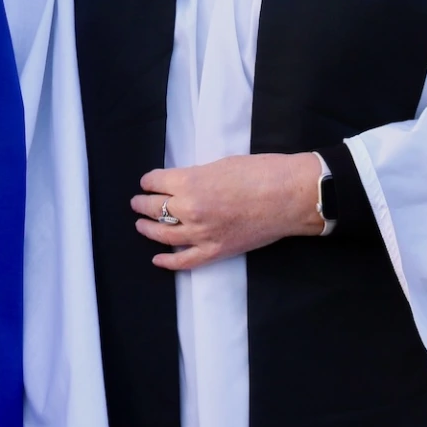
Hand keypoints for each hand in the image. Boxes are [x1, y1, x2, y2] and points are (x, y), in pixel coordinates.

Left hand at [130, 152, 325, 270]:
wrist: (289, 196)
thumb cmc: (260, 172)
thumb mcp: (220, 164)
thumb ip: (196, 176)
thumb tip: (182, 183)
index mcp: (189, 182)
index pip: (155, 182)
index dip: (149, 181)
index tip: (148, 182)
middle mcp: (189, 209)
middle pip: (154, 208)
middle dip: (142, 203)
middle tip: (137, 202)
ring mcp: (201, 234)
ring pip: (163, 235)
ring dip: (147, 229)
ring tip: (141, 224)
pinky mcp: (216, 251)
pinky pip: (184, 261)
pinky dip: (167, 261)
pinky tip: (157, 259)